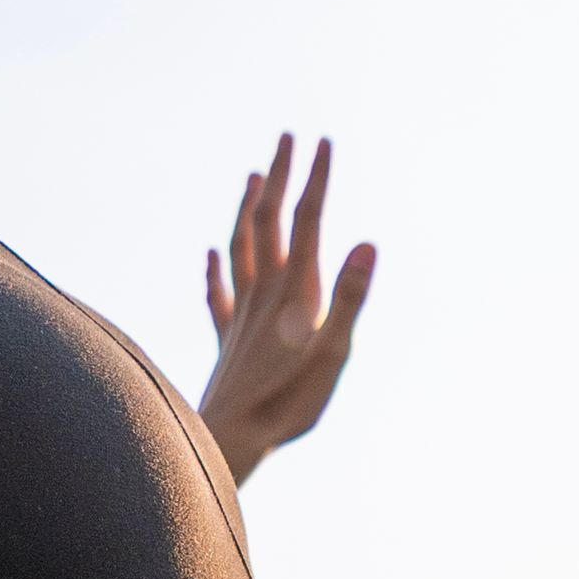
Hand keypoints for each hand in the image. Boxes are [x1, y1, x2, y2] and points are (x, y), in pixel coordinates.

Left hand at [193, 134, 378, 479]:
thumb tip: (368, 242)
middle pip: (268, 221)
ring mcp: (240, 315)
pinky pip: (218, 294)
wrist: (229, 439)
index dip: (315, 180)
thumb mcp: (334, 354)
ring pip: (240, 246)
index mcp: (294, 293)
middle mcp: (263, 294)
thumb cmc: (288, 404)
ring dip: (247, 208)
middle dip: (279, 176)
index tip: (323, 141)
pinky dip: (215, 268)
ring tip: (252, 178)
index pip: (307, 221)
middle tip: (287, 138)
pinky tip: (211, 254)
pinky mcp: (227, 340)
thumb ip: (351, 297)